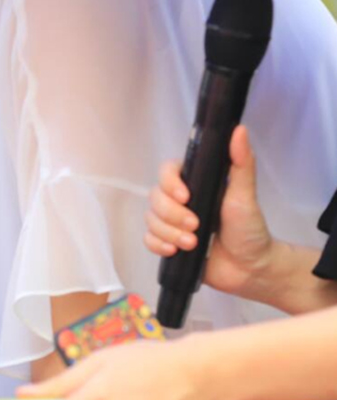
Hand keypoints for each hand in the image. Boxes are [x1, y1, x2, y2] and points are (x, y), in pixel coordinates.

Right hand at [145, 126, 281, 301]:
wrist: (250, 269)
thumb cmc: (250, 230)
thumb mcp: (246, 196)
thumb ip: (241, 163)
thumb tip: (239, 130)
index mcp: (197, 184)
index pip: (167, 171)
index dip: (170, 182)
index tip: (186, 197)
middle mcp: (180, 200)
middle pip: (154, 197)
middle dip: (172, 214)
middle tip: (196, 226)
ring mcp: (172, 222)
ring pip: (150, 219)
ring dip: (169, 233)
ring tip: (192, 243)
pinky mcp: (167, 242)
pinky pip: (148, 238)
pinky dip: (158, 244)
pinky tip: (175, 251)